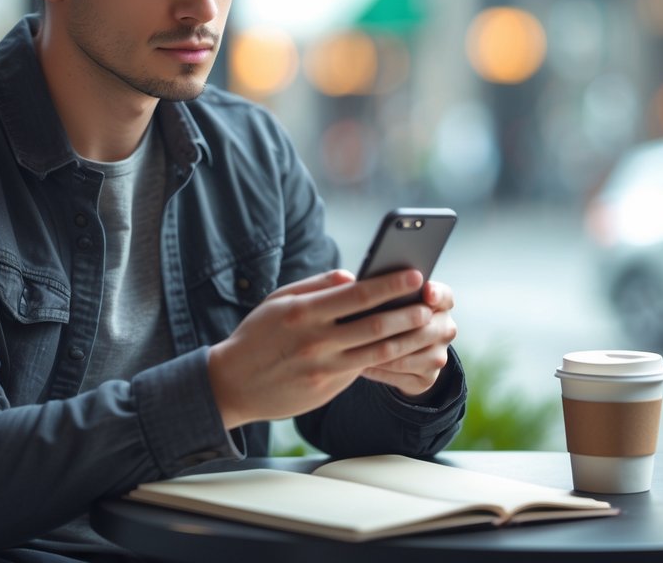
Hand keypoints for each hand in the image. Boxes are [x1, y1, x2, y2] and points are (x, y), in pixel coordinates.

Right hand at [207, 268, 437, 428]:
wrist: (232, 384)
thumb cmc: (257, 335)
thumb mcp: (279, 300)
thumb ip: (317, 285)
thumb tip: (352, 276)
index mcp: (304, 312)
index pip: (358, 295)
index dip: (391, 285)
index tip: (414, 275)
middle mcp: (317, 341)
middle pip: (376, 325)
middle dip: (408, 312)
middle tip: (429, 303)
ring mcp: (324, 368)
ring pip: (378, 352)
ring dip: (407, 338)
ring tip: (425, 325)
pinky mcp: (328, 388)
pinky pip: (364, 369)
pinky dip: (388, 358)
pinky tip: (404, 347)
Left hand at [358, 280, 456, 398]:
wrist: (394, 354)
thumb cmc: (383, 313)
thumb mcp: (383, 298)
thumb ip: (372, 286)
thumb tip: (346, 278)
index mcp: (440, 303)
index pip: (444, 295)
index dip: (436, 293)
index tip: (426, 292)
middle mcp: (445, 329)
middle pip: (425, 328)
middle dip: (395, 327)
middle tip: (366, 325)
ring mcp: (439, 356)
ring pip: (410, 354)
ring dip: (382, 352)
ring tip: (355, 347)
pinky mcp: (428, 379)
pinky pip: (401, 375)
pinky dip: (380, 370)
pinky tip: (361, 364)